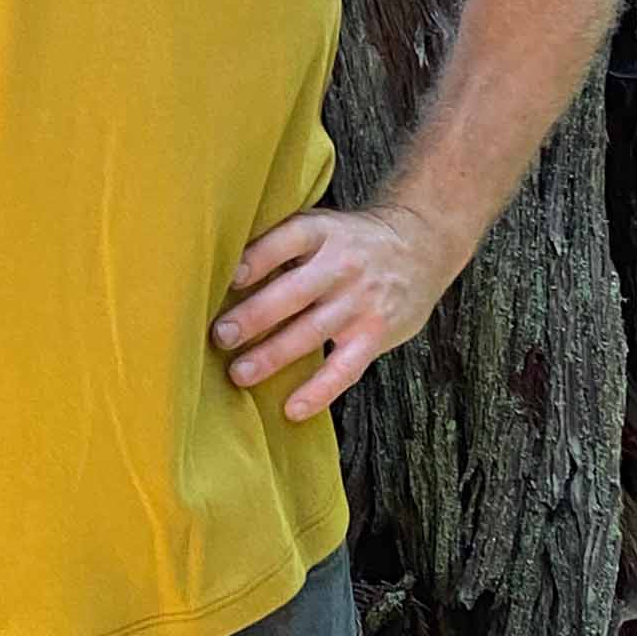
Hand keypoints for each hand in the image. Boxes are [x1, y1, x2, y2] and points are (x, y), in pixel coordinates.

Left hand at [211, 204, 459, 421]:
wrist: (420, 245)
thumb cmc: (349, 241)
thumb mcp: (320, 226)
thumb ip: (279, 243)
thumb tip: (216, 269)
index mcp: (321, 232)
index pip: (286, 240)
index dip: (257, 259)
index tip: (228, 278)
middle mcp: (341, 265)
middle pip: (294, 292)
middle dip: (255, 316)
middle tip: (220, 336)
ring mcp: (361, 301)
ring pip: (312, 332)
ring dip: (273, 355)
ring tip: (239, 374)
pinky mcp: (376, 334)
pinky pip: (345, 368)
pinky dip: (319, 391)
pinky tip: (292, 409)